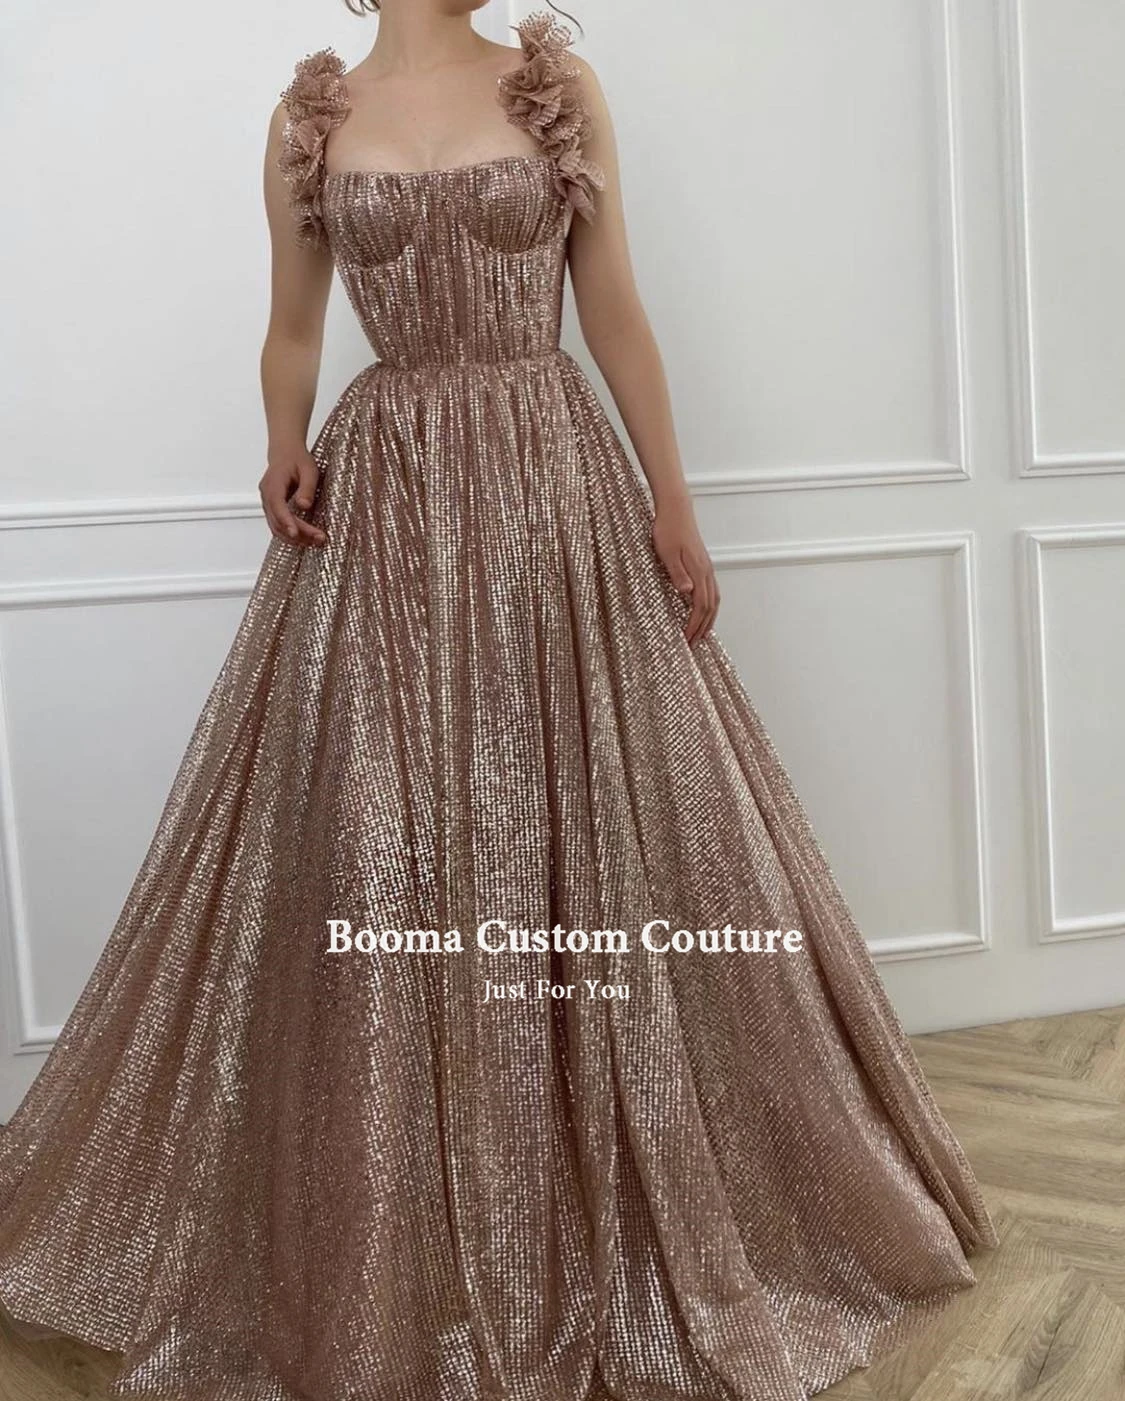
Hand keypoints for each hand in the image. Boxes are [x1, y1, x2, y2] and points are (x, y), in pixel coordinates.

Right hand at [258, 448, 325, 547]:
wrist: (285, 452)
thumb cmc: (297, 459)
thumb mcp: (309, 470)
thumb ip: (307, 488)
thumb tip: (304, 506)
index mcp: (273, 484)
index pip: (277, 506)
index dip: (286, 521)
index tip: (296, 533)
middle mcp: (267, 495)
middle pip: (278, 521)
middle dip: (298, 534)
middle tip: (319, 539)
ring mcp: (268, 503)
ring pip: (277, 527)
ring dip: (295, 538)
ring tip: (315, 541)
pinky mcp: (273, 509)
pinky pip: (278, 525)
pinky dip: (291, 534)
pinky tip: (305, 538)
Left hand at [652, 502, 719, 644]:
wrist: (676, 509)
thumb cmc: (667, 529)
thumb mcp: (667, 553)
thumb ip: (677, 573)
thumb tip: (688, 592)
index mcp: (699, 571)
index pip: (700, 606)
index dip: (694, 626)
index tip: (686, 640)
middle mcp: (707, 572)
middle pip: (710, 607)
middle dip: (703, 628)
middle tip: (693, 645)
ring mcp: (707, 568)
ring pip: (714, 600)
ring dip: (709, 619)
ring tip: (701, 634)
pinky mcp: (703, 564)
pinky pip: (711, 591)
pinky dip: (709, 606)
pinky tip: (702, 611)